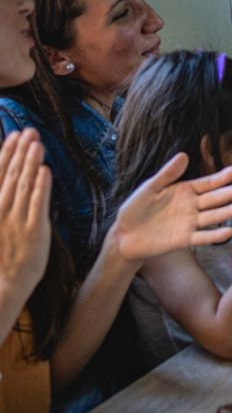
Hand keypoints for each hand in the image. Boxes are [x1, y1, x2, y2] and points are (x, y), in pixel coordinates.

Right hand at [0, 129, 51, 300]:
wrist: (5, 282)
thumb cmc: (2, 250)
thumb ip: (3, 196)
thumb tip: (11, 177)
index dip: (7, 152)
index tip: (15, 134)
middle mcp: (0, 210)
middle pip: (12, 175)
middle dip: (21, 151)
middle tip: (30, 130)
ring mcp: (16, 219)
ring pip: (25, 185)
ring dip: (31, 162)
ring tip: (38, 143)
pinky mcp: (34, 229)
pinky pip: (38, 204)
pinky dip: (41, 186)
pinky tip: (46, 170)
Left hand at [110, 154, 231, 263]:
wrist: (124, 236)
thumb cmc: (135, 209)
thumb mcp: (149, 188)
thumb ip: (167, 174)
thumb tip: (184, 155)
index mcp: (184, 191)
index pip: (206, 183)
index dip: (220, 178)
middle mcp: (191, 206)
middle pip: (215, 199)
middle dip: (231, 193)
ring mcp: (190, 223)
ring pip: (213, 216)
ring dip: (228, 212)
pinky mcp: (184, 239)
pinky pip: (202, 236)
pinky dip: (215, 235)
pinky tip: (229, 231)